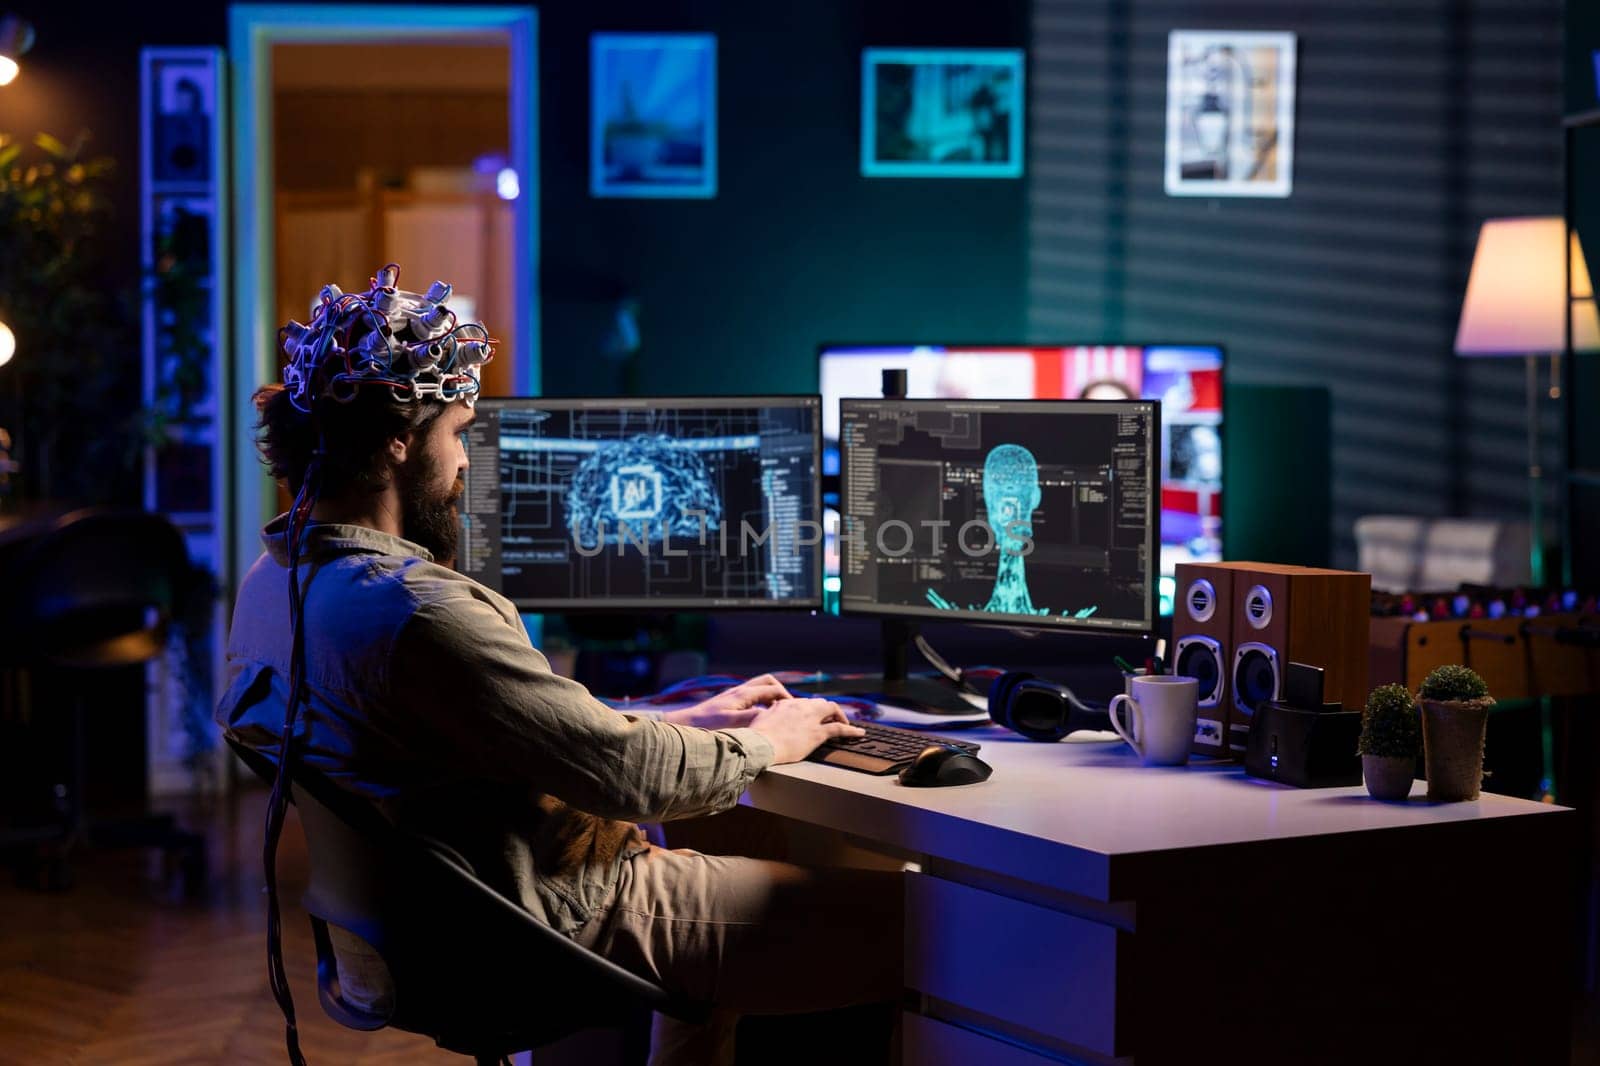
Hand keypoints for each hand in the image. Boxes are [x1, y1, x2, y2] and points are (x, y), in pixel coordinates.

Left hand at [661, 674, 793, 729]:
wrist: (684, 724)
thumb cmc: (706, 725)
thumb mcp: (731, 723)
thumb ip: (752, 717)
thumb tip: (772, 714)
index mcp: (744, 694)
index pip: (774, 689)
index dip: (788, 699)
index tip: (796, 711)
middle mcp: (740, 690)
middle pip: (768, 682)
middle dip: (781, 692)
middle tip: (789, 708)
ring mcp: (734, 695)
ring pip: (759, 687)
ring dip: (771, 695)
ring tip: (778, 712)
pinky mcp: (729, 702)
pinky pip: (751, 696)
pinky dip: (761, 701)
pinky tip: (760, 717)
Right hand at [748, 697, 864, 764]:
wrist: (758, 745)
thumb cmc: (754, 737)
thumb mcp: (758, 720)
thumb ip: (767, 716)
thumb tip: (766, 716)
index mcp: (785, 704)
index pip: (803, 703)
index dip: (811, 710)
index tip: (813, 716)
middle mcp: (800, 707)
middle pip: (820, 703)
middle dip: (828, 710)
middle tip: (832, 719)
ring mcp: (810, 719)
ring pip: (832, 710)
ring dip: (840, 717)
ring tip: (846, 724)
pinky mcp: (817, 733)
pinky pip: (840, 729)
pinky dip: (852, 730)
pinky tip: (859, 733)